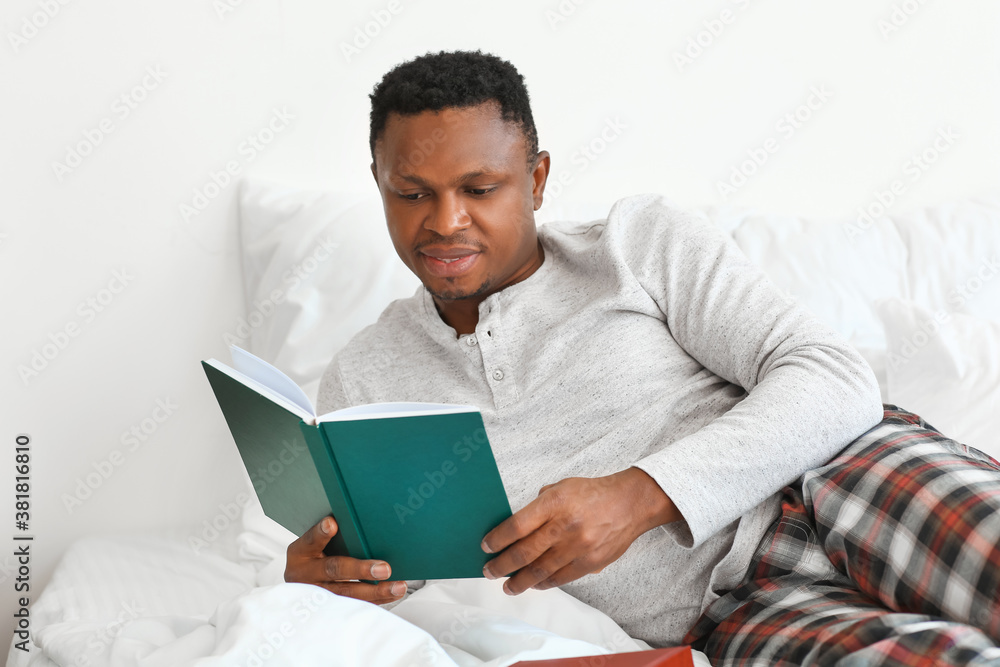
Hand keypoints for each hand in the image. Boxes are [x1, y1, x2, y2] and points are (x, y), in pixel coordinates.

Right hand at [284, 516, 406, 604]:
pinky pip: (355, 605)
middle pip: (334, 570)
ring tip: (398, 586)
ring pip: (347, 594)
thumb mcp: (314, 544)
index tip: (332, 524)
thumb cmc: (315, 555)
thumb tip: (363, 520)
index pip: (311, 540)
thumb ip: (331, 535)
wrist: (300, 584)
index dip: (321, 533)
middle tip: (384, 568)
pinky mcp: (329, 608)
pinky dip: (377, 599)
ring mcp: (316, 594)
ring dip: (375, 590)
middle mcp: (304, 575)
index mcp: (300, 552)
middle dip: (360, 570)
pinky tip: (394, 593)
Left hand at [480, 467, 680, 595]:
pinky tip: (533, 584)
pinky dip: (544, 583)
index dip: (497, 539)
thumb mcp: (562, 487)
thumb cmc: (592, 493)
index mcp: (555, 503)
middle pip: (525, 552)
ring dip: (520, 581)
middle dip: (502, 565)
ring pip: (541, 571)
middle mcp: (565, 526)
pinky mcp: (591, 563)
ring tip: (507, 586)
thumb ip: (539, 504)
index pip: (517, 526)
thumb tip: (516, 527)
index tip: (486, 546)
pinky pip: (561, 578)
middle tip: (488, 571)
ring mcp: (579, 547)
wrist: (630, 503)